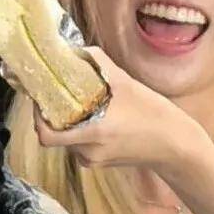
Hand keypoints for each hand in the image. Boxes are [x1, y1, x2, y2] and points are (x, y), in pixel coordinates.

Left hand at [33, 49, 196, 177]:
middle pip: (57, 135)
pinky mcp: (101, 163)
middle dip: (57, 116)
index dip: (38, 118)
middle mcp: (88, 152)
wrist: (175, 144)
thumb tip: (78, 49)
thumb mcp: (125, 82)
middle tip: (62, 95)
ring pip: (69, 141)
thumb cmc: (153, 114)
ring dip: (71, 124)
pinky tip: (99, 119)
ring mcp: (94, 160)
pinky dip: (83, 133)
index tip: (41, 100)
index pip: (46, 135)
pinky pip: (82, 147)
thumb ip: (98, 63)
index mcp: (92, 133)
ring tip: (85, 105)